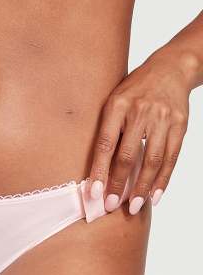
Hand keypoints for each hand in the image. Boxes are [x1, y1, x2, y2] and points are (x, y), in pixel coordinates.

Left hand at [88, 49, 190, 213]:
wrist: (171, 68)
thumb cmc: (135, 90)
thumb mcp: (114, 101)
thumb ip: (107, 130)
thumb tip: (97, 171)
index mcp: (117, 105)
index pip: (106, 144)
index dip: (99, 171)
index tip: (94, 193)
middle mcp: (141, 111)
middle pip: (129, 155)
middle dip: (119, 184)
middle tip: (111, 206)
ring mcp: (163, 118)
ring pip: (152, 160)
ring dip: (142, 187)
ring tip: (134, 207)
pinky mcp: (180, 124)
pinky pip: (171, 158)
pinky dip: (162, 180)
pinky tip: (154, 196)